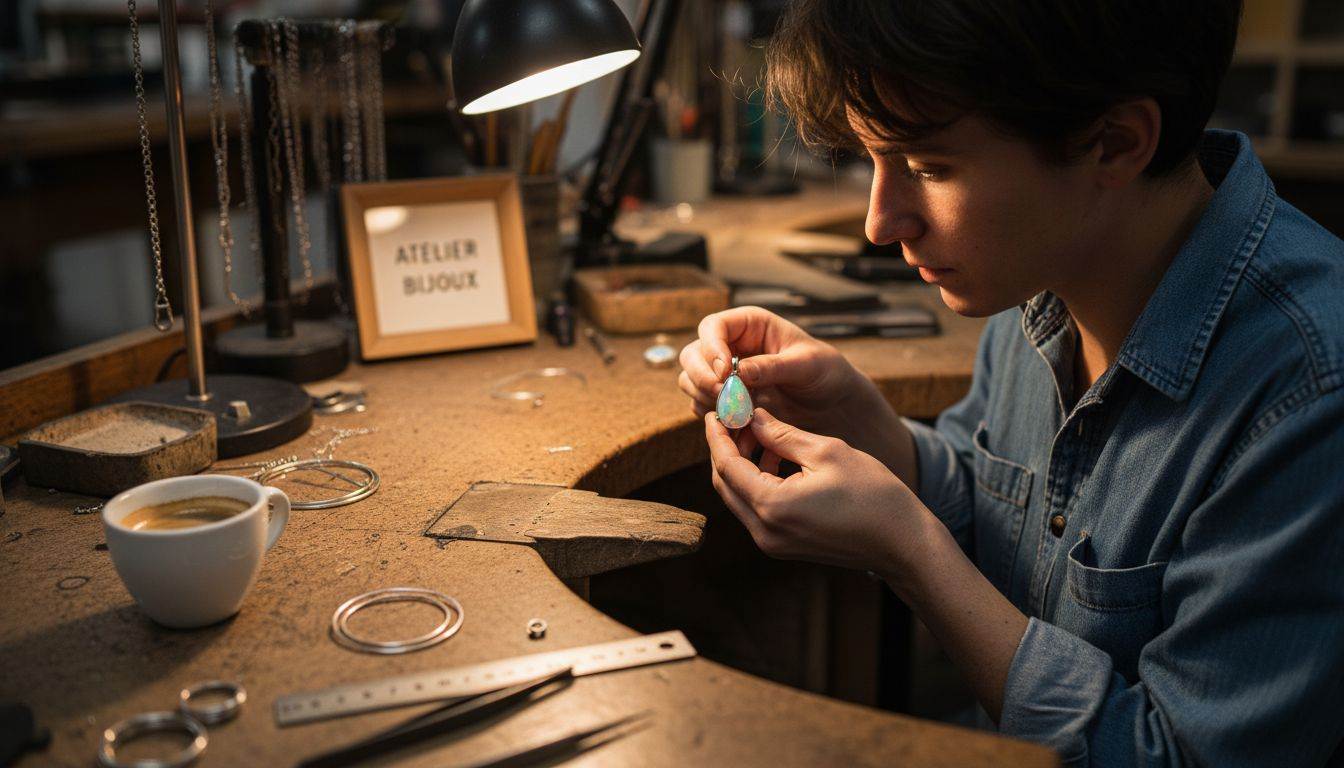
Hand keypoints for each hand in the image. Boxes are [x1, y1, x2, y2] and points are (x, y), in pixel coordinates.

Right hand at [679, 307, 862, 433]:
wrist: (833, 404)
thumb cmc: (826, 373)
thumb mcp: (808, 365)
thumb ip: (774, 366)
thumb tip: (739, 371)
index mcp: (750, 325)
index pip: (714, 326)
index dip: (712, 347)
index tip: (724, 372)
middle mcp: (731, 346)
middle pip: (693, 353)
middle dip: (702, 376)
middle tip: (722, 396)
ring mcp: (724, 374)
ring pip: (691, 380)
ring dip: (704, 397)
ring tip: (733, 412)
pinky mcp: (725, 400)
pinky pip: (701, 405)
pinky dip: (712, 416)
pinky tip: (736, 423)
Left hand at [704, 407, 924, 575]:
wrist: (902, 543)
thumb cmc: (873, 495)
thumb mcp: (826, 451)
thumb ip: (782, 434)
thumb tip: (752, 418)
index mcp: (772, 506)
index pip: (727, 466)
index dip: (718, 436)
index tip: (715, 412)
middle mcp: (764, 531)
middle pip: (725, 484)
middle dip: (726, 449)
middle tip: (735, 419)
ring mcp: (772, 543)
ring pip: (739, 497)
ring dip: (742, 464)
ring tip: (760, 433)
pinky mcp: (783, 546)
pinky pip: (757, 509)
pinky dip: (757, 482)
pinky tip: (776, 458)